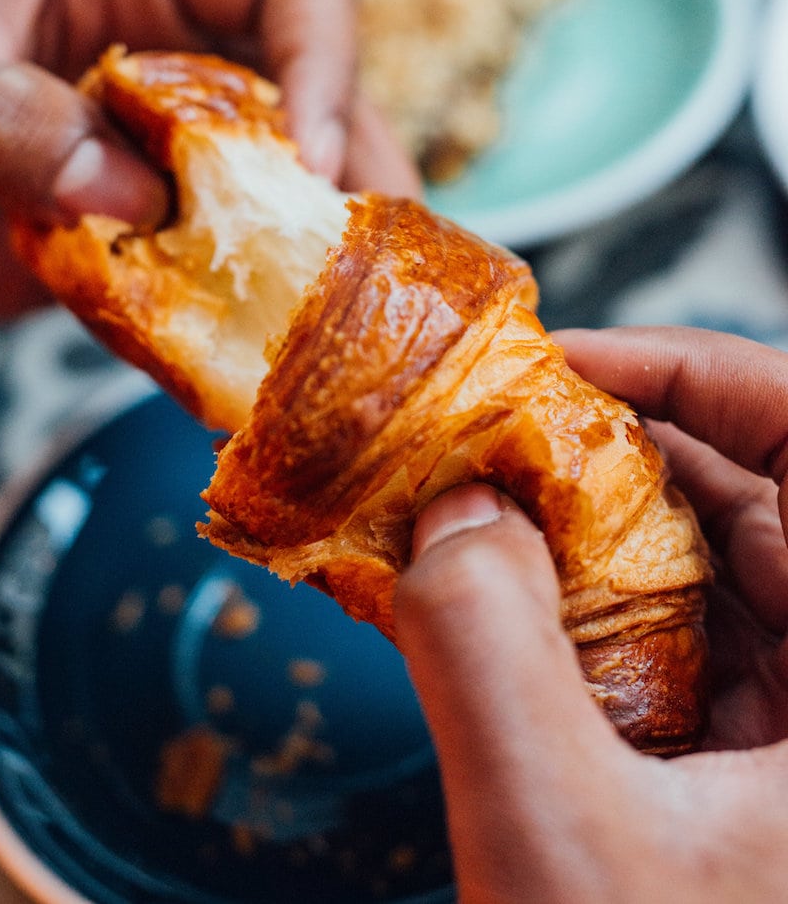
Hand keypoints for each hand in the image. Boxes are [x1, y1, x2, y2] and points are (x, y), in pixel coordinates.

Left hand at [0, 0, 417, 338]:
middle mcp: (142, 51)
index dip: (323, 59)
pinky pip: (205, 267)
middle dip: (354, 171)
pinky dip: (239, 313)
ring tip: (345, 332)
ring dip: (313, 252)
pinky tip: (255, 365)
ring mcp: (130, 150)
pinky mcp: (109, 238)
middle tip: (376, 274)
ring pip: (271, 186)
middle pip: (306, 89)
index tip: (308, 165)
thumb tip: (134, 193)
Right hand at [394, 326, 787, 903]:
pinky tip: (500, 619)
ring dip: (585, 536)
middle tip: (480, 442)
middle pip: (750, 502)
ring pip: (709, 576)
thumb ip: (485, 649)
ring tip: (471, 521)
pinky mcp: (762, 789)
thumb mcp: (559, 847)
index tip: (562, 362)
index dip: (696, 372)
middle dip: (607, 455)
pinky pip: (682, 656)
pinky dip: (588, 619)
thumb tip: (451, 509)